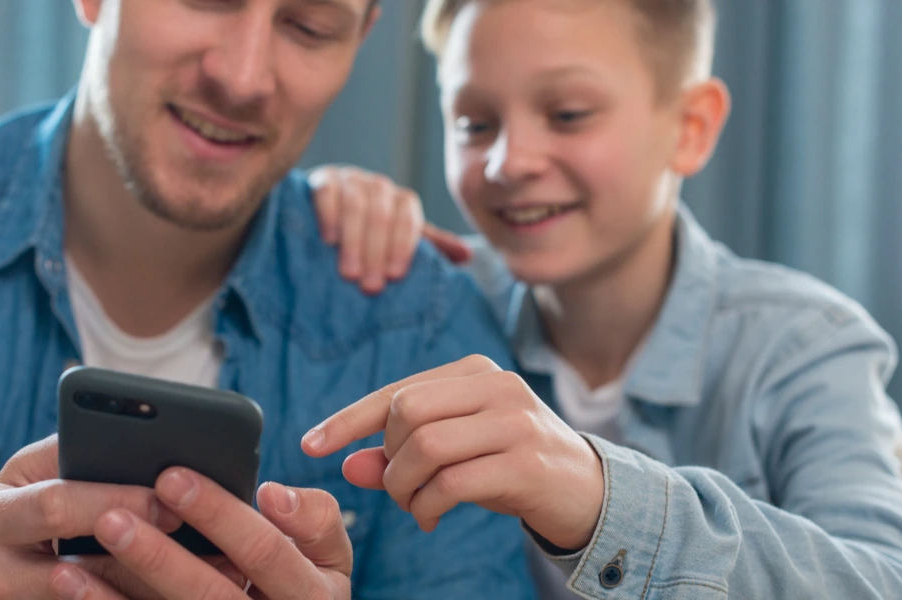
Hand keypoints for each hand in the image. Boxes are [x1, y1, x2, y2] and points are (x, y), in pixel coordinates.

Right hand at [0, 435, 233, 599]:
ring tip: (220, 575)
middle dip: (152, 555)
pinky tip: (182, 593)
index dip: (118, 501)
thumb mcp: (18, 480)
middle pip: (86, 571)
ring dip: (160, 590)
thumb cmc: (3, 520)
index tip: (172, 498)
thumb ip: (66, 457)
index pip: (58, 508)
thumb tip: (137, 438)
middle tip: (212, 545)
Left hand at [48, 468, 352, 599]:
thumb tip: (272, 493)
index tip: (173, 476)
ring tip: (83, 545)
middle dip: (160, 554)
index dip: (222, 515)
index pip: (265, 551)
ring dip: (122, 588)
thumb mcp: (329, 555)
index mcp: (314, 594)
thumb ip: (314, 519)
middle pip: (211, 594)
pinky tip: (72, 580)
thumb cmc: (302, 579)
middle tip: (113, 512)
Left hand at [301, 355, 605, 550]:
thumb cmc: (511, 467)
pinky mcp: (526, 462)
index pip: (397, 390)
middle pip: (406, 412)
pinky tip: (432, 519)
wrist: (590, 491)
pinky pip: (452, 483)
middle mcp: (495, 386)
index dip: (348, 419)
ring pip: (425, 446)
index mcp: (474, 372)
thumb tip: (348, 466)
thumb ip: (401, 454)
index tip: (311, 445)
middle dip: (388, 458)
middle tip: (399, 489)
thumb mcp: (455, 454)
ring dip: (404, 487)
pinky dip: (428, 507)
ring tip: (414, 507)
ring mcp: (514, 421)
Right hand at [308, 166, 471, 293]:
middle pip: (382, 215)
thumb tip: (467, 256)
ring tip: (349, 273)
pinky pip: (327, 192)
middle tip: (370, 287)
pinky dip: (329, 215)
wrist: (329, 212)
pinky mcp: (323, 178)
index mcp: (402, 200)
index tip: (395, 276)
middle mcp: (379, 186)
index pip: (408, 219)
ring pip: (356, 205)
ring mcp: (350, 179)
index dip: (403, 247)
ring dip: (354, 242)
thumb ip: (431, 246)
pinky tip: (328, 240)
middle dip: (377, 253)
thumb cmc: (371, 234)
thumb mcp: (400, 240)